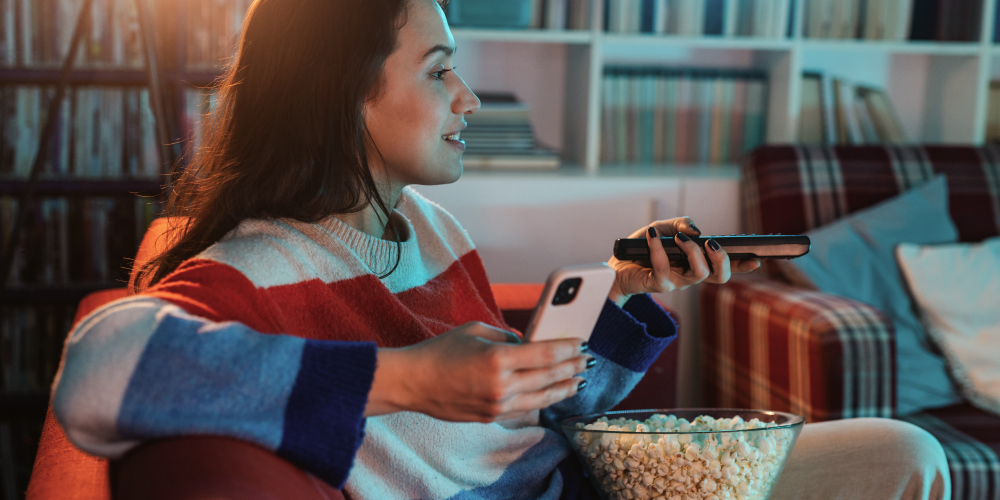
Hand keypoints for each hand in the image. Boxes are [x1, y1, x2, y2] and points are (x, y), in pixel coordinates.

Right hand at [364, 322, 590, 422]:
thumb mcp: (477, 331)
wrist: (413, 382)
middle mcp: (501, 385)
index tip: (582, 343)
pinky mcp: (491, 417)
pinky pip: (523, 408)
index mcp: (498, 358)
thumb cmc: (441, 351)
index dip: (568, 348)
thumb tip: (530, 343)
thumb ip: (507, 337)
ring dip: (563, 388)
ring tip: (578, 381)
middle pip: (548, 377)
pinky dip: (541, 400)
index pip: (545, 353)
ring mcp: (497, 405)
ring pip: (541, 398)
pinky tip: (551, 394)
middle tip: (587, 361)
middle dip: (571, 367)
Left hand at [607, 217, 760, 305]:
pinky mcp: (658, 285)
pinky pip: (664, 267)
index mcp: (695, 263)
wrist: (616, 265)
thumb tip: (696, 231)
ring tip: (680, 238)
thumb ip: (681, 224)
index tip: (756, 258)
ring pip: (699, 274)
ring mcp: (676, 282)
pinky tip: (652, 235)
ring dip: (693, 252)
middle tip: (711, 244)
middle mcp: (690, 276)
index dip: (742, 265)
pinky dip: (659, 247)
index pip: (724, 267)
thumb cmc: (641, 248)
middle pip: (719, 277)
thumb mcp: (663, 228)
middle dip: (722, 260)